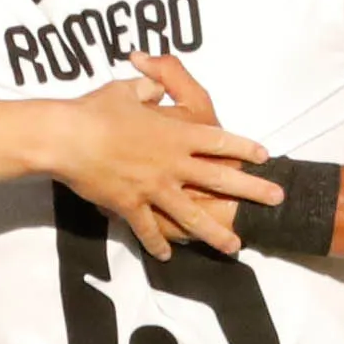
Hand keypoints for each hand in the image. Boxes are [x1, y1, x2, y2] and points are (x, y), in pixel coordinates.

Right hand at [47, 54, 278, 257]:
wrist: (67, 137)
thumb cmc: (96, 109)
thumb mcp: (127, 90)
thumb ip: (149, 87)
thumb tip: (155, 88)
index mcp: (176, 133)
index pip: (220, 140)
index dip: (244, 147)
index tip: (264, 156)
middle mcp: (173, 162)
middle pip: (222, 177)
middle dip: (252, 190)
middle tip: (276, 199)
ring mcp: (154, 188)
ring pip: (193, 215)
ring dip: (215, 233)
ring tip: (234, 247)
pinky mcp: (131, 206)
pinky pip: (149, 229)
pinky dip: (158, 243)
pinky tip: (167, 255)